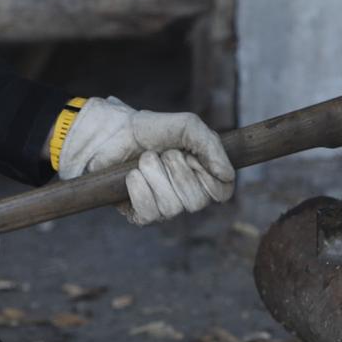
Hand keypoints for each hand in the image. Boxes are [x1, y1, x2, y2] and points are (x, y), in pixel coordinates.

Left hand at [56, 97, 234, 224]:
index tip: (193, 157)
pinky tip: (132, 175)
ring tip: (144, 160)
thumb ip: (211, 146)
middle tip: (165, 154)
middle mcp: (187, 196)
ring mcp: (164, 208)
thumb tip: (227, 175)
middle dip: (177, 170)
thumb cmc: (153, 130)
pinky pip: (148, 214)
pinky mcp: (140, 215)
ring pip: (172, 208)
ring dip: (154, 175)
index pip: (222, 193)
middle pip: (196, 202)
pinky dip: (138, 189)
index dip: (208, 176)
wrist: (115, 132)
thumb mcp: (187, 126)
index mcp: (203, 177)